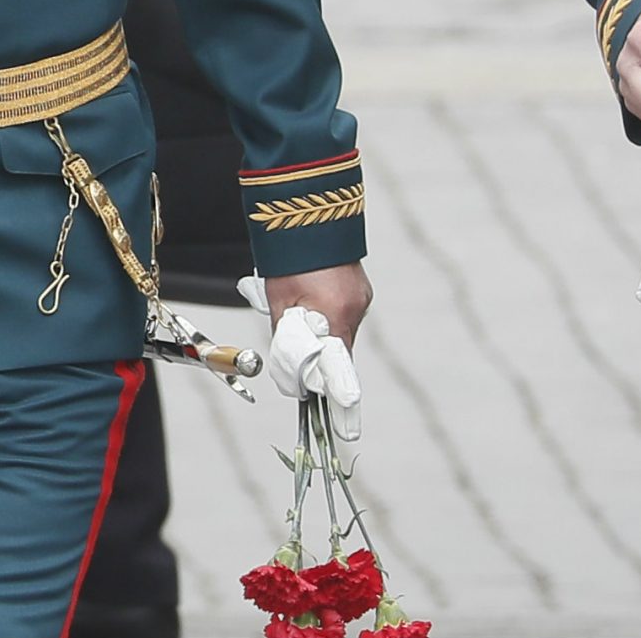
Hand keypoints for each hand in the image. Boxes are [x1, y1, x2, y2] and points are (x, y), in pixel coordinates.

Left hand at [239, 266, 371, 440]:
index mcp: (336, 316)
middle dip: (320, 360)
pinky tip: (308, 296)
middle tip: (296, 350)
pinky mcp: (358, 288)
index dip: (340, 401)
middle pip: (338, 353)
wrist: (308, 211)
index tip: (347, 430)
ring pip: (339, 332)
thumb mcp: (280, 301)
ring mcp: (360, 297)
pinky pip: (342, 314)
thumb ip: (288, 338)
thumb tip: (294, 374)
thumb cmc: (288, 257)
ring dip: (321, 334)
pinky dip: (326, 316)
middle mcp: (355, 310)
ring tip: (296, 306)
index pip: (340, 372)